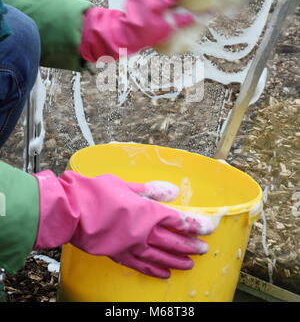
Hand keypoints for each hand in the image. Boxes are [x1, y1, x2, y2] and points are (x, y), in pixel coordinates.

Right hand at [34, 171, 216, 277]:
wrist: (72, 210)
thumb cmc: (97, 192)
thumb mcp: (126, 185)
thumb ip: (150, 190)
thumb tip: (172, 192)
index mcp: (147, 211)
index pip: (177, 220)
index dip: (194, 225)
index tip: (207, 228)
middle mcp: (143, 232)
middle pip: (172, 240)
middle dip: (189, 245)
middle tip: (203, 249)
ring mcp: (131, 246)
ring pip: (160, 255)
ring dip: (176, 259)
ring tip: (189, 264)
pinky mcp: (118, 255)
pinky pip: (140, 265)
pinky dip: (153, 269)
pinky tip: (163, 273)